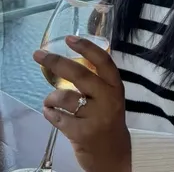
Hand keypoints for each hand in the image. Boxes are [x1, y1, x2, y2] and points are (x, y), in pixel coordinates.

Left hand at [33, 36, 130, 171]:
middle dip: (56, 62)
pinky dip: (49, 113)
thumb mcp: (110, 97)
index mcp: (116, 86)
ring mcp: (96, 117)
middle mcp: (109, 99)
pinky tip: (51, 113)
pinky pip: (58, 118)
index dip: (87, 47)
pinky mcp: (82, 134)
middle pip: (80, 74)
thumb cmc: (109, 119)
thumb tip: (70, 60)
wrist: (114, 154)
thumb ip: (97, 81)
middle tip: (38, 55)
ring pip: (65, 97)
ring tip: (50, 100)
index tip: (70, 38)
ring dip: (51, 96)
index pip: (104, 61)